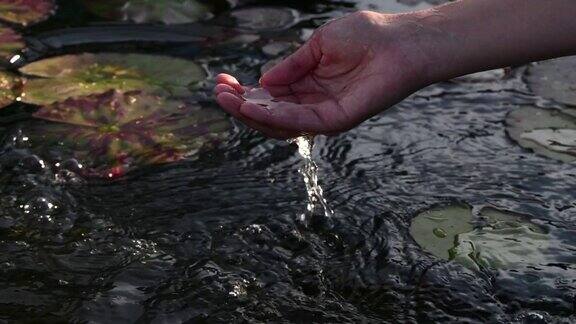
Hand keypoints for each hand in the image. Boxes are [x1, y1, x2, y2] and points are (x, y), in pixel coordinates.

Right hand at [215, 11, 434, 138]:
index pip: (271, 96)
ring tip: (229, 101)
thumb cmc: (367, 36)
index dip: (246, 92)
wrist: (401, 40)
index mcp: (309, 86)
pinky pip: (303, 122)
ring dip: (253, 114)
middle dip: (243, 106)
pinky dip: (278, 116)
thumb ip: (293, 66)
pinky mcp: (339, 119)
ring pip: (282, 123)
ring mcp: (326, 114)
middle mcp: (315, 104)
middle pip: (272, 113)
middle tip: (219, 94)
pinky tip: (255, 107)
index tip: (223, 83)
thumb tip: (264, 81)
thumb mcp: (319, 46)